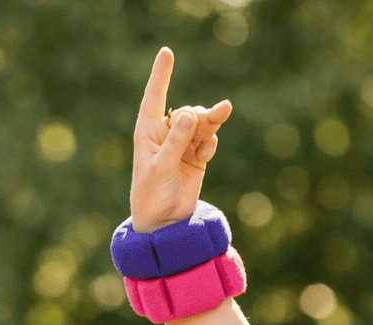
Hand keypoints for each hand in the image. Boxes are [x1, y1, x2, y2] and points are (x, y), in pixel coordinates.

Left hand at [130, 47, 231, 231]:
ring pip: (201, 124)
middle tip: (205, 120)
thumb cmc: (150, 197)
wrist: (163, 224)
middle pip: (186, 112)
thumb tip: (190, 114)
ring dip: (212, 118)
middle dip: (197, 114)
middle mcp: (166, 135)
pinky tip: (208, 150)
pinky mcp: (197, 158)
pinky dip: (210, 142)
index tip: (167, 52)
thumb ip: (175, 142)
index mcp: (148, 133)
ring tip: (224, 110)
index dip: (161, 75)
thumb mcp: (160, 169)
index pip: (154, 98)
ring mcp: (182, 146)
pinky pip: (208, 141)